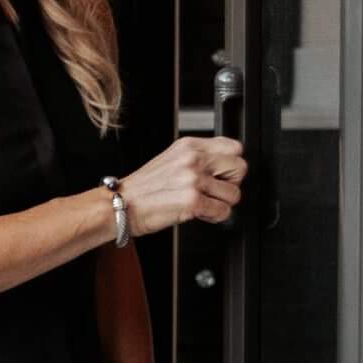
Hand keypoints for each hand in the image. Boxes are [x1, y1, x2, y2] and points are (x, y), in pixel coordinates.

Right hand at [116, 134, 244, 238]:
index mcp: (189, 146)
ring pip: (234, 194)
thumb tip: (223, 165)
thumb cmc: (144, 188)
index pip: (234, 147)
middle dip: (231, 183)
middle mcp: (193, 159)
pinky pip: (223, 212)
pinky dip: (214, 217)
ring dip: (221, 203)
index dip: (231, 163)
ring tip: (203, 203)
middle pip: (240, 167)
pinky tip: (199, 213)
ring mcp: (193, 180)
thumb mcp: (171, 159)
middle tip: (215, 190)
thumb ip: (197, 158)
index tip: (222, 173)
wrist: (122, 204)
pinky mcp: (193, 201)